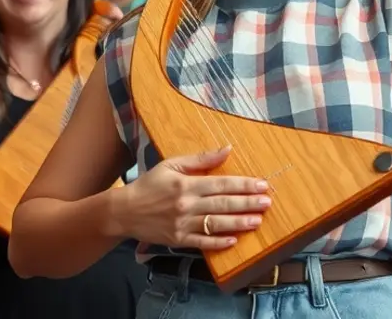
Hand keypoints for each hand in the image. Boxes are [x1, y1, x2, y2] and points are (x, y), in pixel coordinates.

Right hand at [121, 147, 270, 249]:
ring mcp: (182, 224)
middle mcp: (186, 205)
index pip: (221, 184)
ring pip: (216, 224)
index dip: (243, 184)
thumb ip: (201, 159)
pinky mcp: (178, 240)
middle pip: (223, 204)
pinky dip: (218, 243)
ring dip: (239, 223)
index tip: (262, 184)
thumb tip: (227, 148)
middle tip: (267, 202)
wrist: (124, 211)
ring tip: (257, 221)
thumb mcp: (172, 164)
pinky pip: (202, 243)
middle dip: (247, 203)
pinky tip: (234, 240)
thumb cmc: (150, 184)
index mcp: (186, 184)